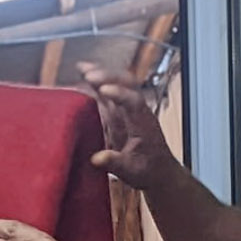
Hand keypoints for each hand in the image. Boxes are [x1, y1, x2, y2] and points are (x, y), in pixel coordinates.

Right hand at [81, 63, 176, 190]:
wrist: (158, 172)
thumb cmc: (149, 171)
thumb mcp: (132, 171)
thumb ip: (116, 163)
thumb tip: (97, 158)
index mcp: (144, 122)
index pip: (134, 102)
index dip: (120, 93)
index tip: (104, 89)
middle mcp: (136, 111)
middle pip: (126, 84)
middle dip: (107, 76)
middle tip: (88, 73)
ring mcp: (127, 111)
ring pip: (116, 85)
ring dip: (100, 76)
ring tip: (81, 68)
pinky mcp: (118, 114)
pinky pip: (107, 95)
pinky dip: (95, 86)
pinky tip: (82, 80)